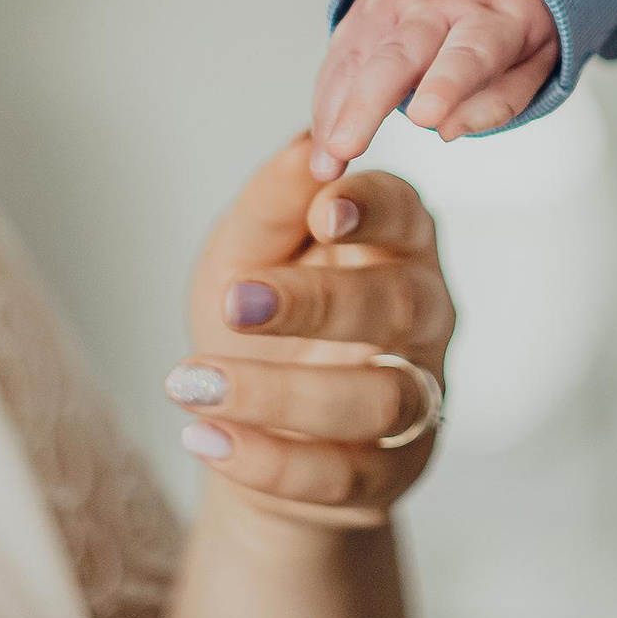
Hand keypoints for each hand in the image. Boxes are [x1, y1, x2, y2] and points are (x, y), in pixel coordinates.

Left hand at [170, 135, 454, 526]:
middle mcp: (421, 316)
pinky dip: (273, 460)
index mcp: (395, 245)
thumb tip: (306, 146)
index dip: (372, 209)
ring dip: (283, 393)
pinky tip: (208, 439)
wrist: (254, 434)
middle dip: (317, 302)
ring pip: (378, 397)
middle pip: (396, 305)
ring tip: (195, 385)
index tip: (323, 209)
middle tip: (234, 302)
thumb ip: (273, 204)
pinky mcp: (389, 469)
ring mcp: (415, 396)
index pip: (405, 213)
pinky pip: (344, 472)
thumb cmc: (262, 324)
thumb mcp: (245, 253)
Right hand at [311, 0, 556, 173]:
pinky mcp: (365, 4)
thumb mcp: (535, 62)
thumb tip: (447, 130)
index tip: (426, 117)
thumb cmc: (512, 26)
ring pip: (358, 55)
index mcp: (492, 18)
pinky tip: (324, 136)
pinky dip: (328, 98)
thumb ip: (499, 100)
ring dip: (335, 109)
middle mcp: (439, 3)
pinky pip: (340, 54)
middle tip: (346, 146)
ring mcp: (396, 0)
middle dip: (367, 100)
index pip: (469, 52)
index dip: (447, 83)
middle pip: (399, 52)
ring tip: (327, 162)